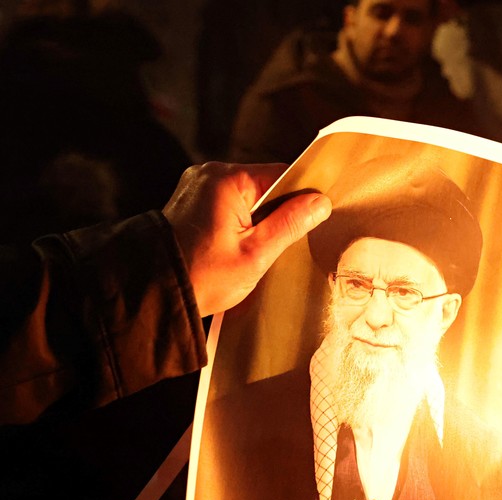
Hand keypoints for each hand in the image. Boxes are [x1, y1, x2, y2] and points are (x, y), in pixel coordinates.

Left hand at [163, 162, 331, 316]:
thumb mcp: (256, 254)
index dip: (301, 198)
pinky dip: (241, 222)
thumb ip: (290, 223)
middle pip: (265, 185)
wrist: (151, 292)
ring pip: (249, 196)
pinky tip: (238, 245)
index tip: (309, 222)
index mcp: (227, 179)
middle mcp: (210, 174)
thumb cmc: (202, 275)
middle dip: (278, 213)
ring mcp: (197, 186)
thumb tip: (320, 202)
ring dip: (259, 220)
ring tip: (256, 248)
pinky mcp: (191, 201)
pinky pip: (230, 204)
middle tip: (278, 244)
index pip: (282, 175)